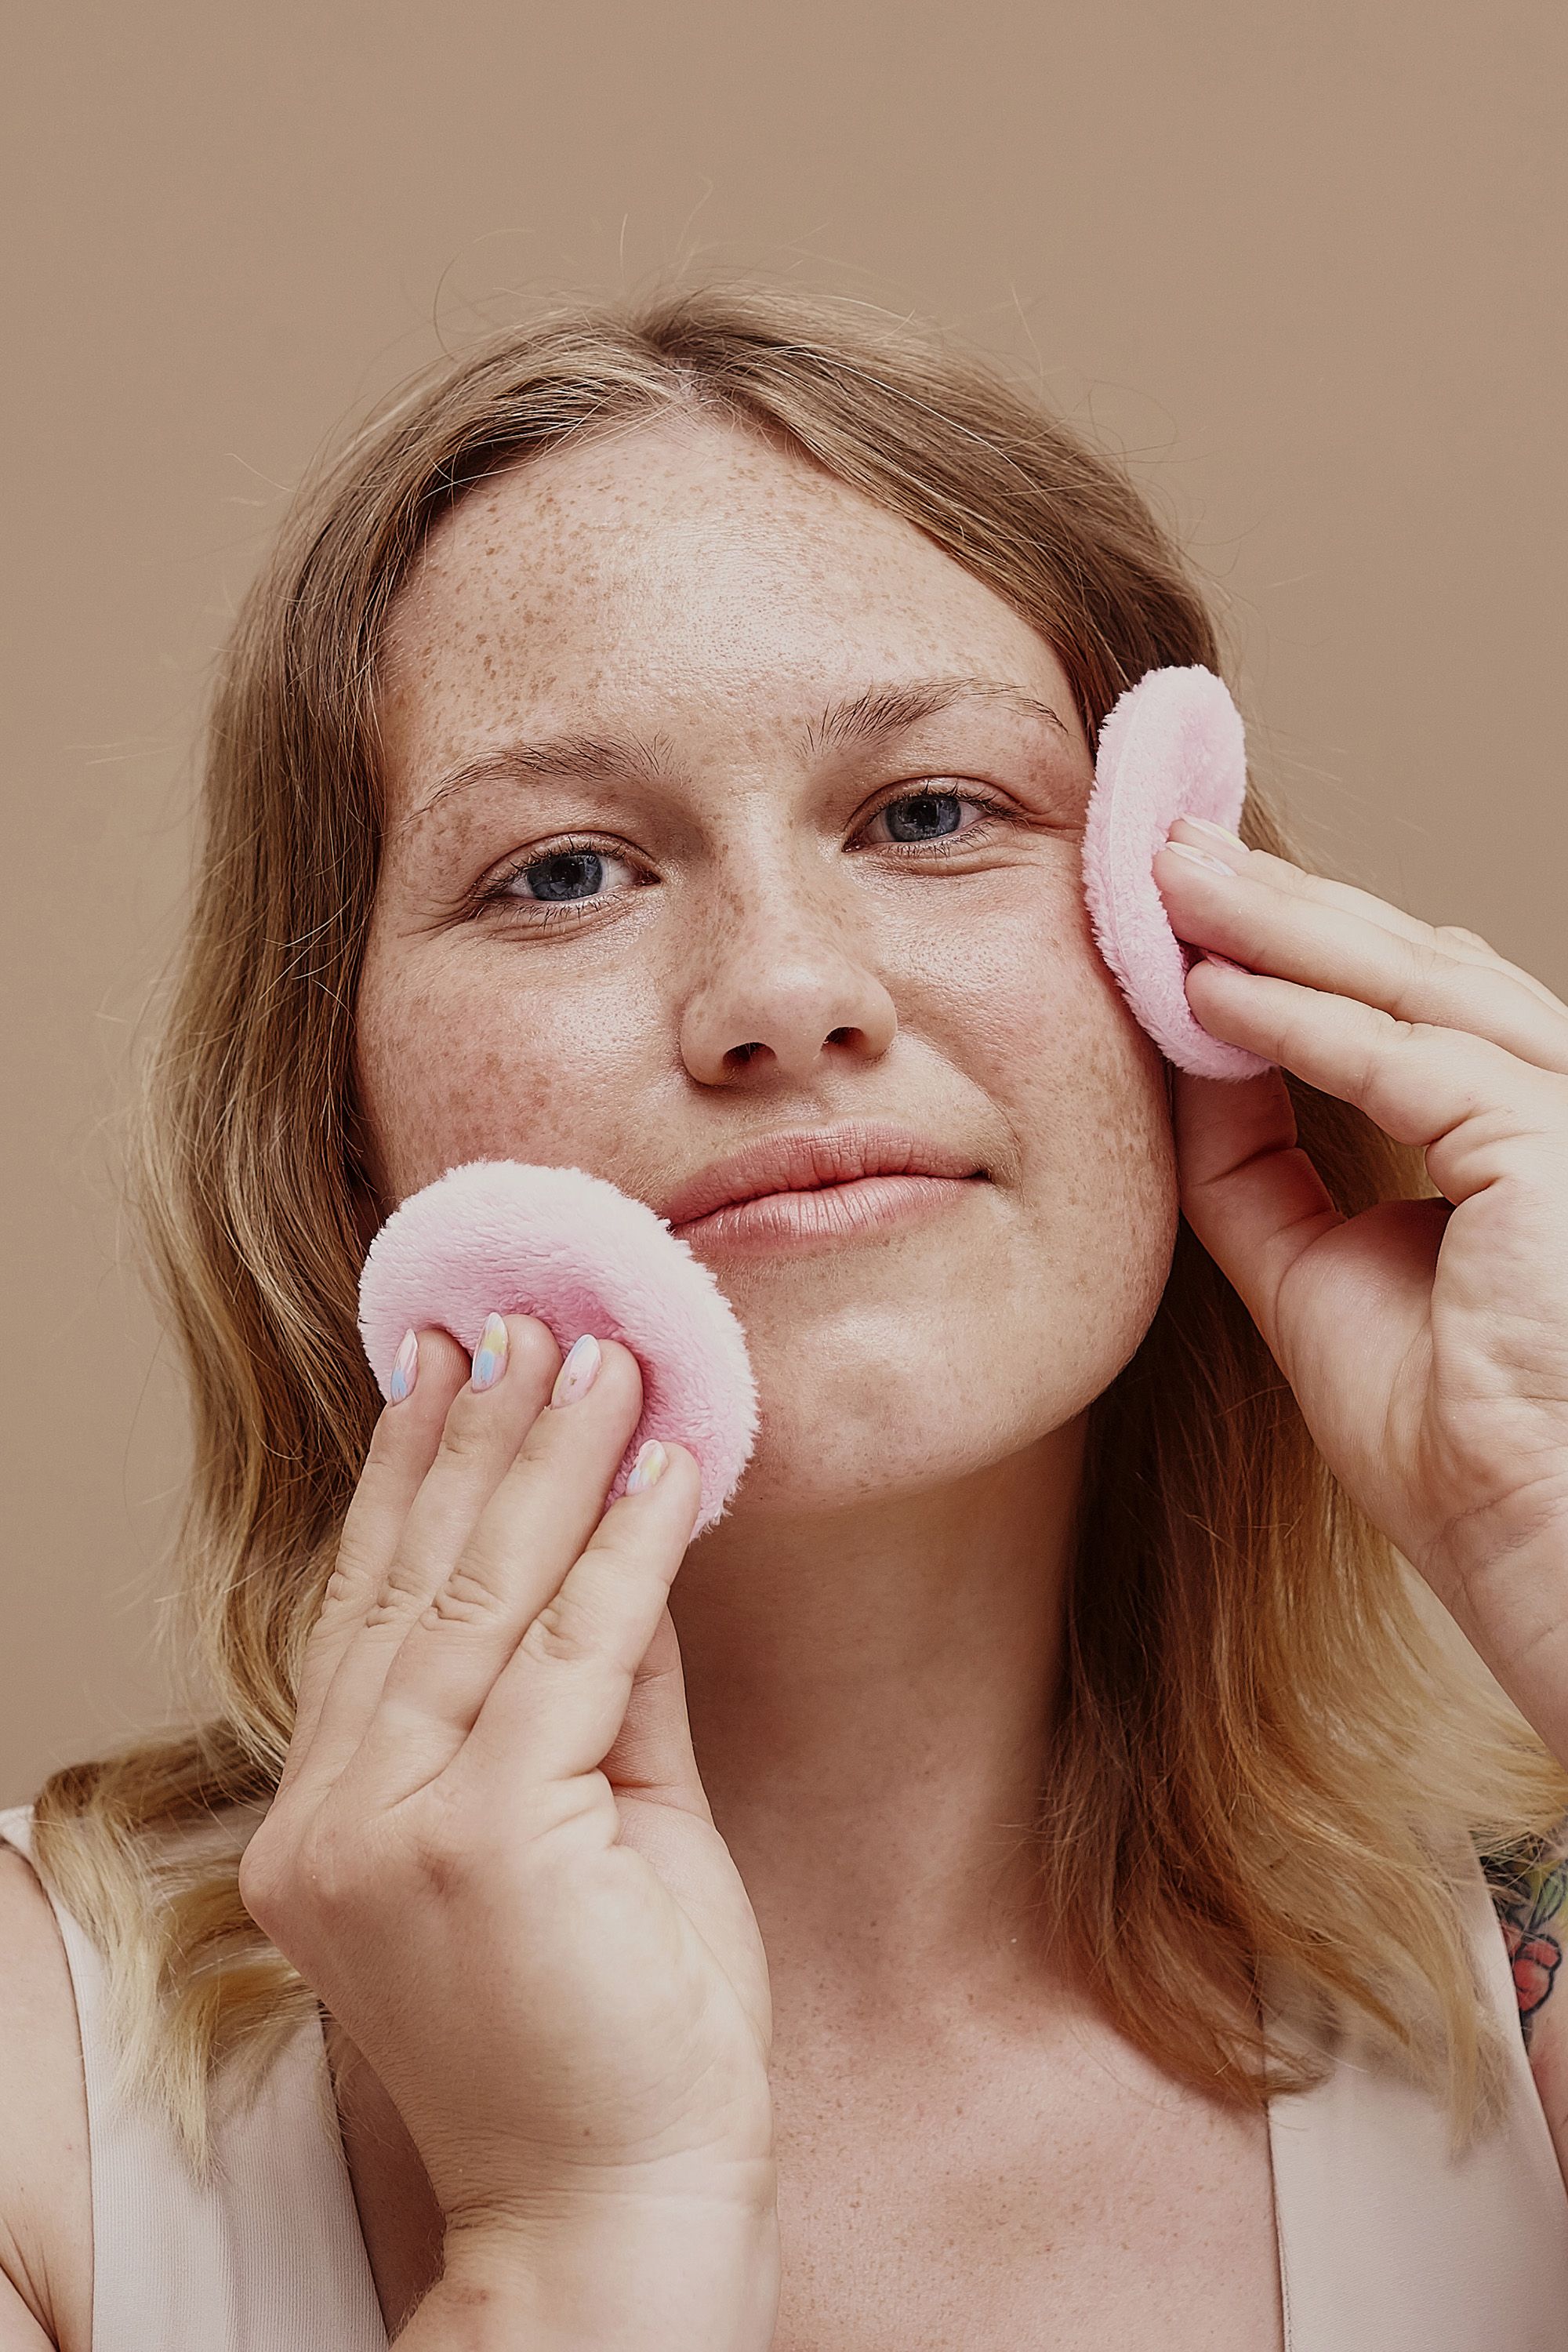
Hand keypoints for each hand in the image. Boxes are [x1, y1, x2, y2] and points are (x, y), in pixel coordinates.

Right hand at [236, 1316, 776, 2283]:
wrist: (620, 2215)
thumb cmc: (613, 2037)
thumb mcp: (588, 1834)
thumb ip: (592, 1695)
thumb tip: (623, 1540)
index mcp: (331, 1822)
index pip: (368, 1612)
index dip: (405, 1478)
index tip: (440, 1366)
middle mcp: (333, 1819)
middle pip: (415, 1584)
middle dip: (478, 1437)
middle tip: (521, 1315)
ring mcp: (394, 1831)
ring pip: (480, 1598)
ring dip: (550, 1459)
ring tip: (595, 1352)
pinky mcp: (486, 1840)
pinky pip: (571, 1654)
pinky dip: (626, 1549)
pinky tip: (661, 1465)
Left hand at [1152, 815, 1567, 1766]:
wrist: (1537, 1551)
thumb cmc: (1453, 1443)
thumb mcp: (1315, 1274)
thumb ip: (1258, 1168)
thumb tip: (1193, 1053)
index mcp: (1511, 1134)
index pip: (1401, 1003)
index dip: (1289, 945)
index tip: (1178, 908)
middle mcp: (1550, 1105)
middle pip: (1404, 966)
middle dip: (1274, 903)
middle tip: (1160, 847)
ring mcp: (1564, 1118)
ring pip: (1408, 983)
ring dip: (1276, 926)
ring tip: (1164, 878)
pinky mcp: (1551, 1144)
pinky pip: (1403, 1059)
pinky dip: (1298, 1019)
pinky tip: (1206, 987)